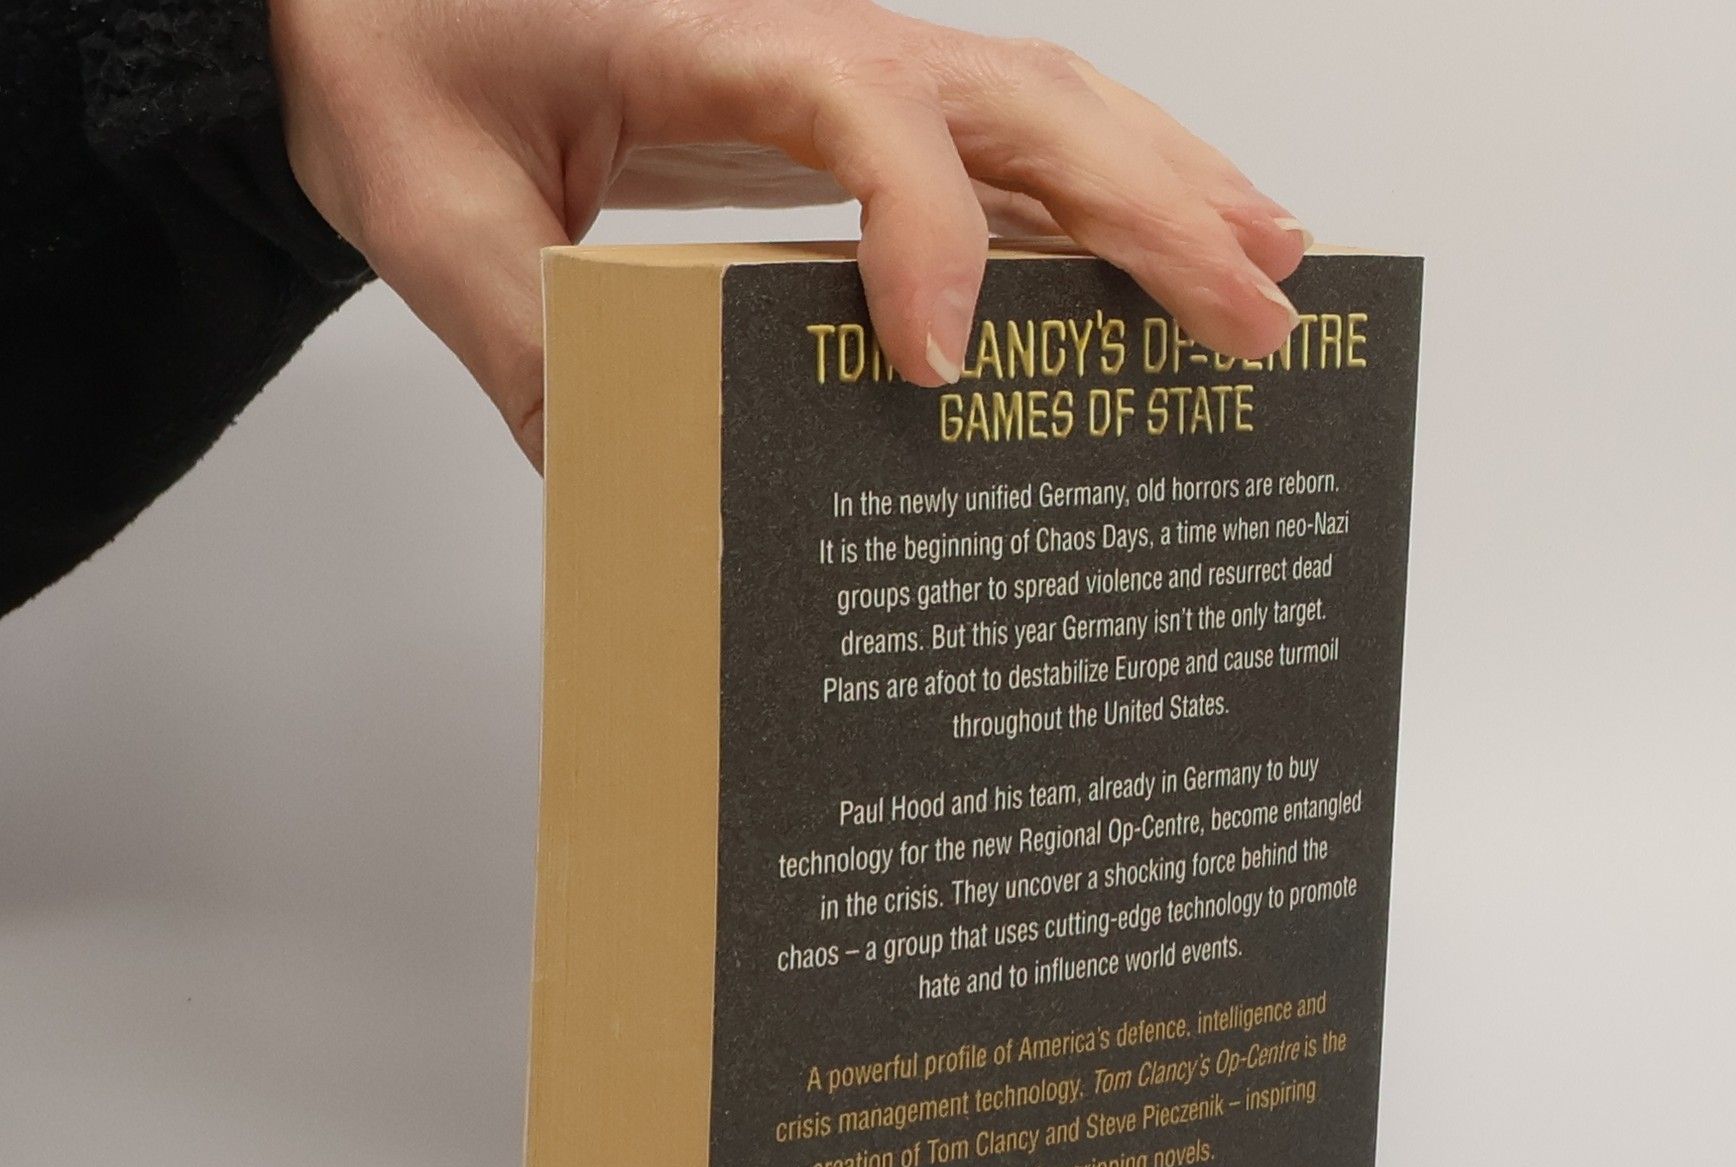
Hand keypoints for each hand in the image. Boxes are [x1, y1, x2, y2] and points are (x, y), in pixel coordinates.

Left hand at [269, 0, 1309, 465]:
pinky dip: (1101, 191)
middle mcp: (813, 27)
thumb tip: (637, 491)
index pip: (862, 111)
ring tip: (1275, 269)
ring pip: (1045, 102)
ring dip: (1168, 184)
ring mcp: (850, 57)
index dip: (923, 229)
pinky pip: (1005, 136)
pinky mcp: (856, 99)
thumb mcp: (435, 214)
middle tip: (1253, 320)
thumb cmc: (401, 60)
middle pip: (1021, 101)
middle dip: (1151, 212)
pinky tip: (1164, 241)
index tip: (939, 369)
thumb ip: (530, 343)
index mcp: (709, 32)